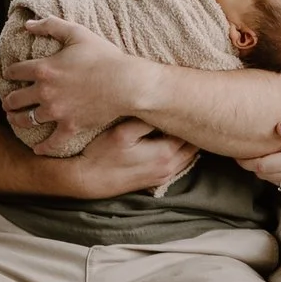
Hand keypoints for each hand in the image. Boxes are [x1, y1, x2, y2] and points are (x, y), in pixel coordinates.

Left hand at [0, 18, 154, 146]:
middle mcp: (45, 92)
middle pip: (15, 99)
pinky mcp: (70, 126)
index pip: (15, 72)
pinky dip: (43, 147)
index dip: (9, 73)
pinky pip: (51, 142)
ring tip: (15, 119)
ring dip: (17, 120)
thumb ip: (51, 25)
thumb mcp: (77, 33)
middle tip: (7, 102)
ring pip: (27, 120)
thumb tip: (28, 24)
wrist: (126, 83)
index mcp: (44, 68)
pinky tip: (37, 149)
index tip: (9, 75)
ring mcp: (57, 112)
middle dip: (8, 100)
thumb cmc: (104, 56)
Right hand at [58, 119, 197, 199]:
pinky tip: (174, 141)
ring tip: (184, 124)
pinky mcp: (156, 180)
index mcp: (165, 153)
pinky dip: (182, 153)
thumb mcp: (123, 132)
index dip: (189, 116)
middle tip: (191, 110)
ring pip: (188, 156)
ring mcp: (163, 175)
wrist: (88, 180)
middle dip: (192, 129)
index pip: (189, 131)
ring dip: (188, 141)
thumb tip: (165, 107)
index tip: (188, 101)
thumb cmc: (102, 154)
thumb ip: (147, 120)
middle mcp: (169, 167)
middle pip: (192, 145)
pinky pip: (179, 165)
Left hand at [240, 117, 280, 194]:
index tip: (236, 152)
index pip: (261, 166)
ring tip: (261, 155)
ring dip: (265, 171)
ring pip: (274, 182)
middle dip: (251, 166)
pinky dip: (279, 175)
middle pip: (264, 175)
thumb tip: (276, 127)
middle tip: (244, 152)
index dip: (245, 161)